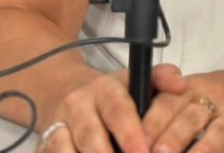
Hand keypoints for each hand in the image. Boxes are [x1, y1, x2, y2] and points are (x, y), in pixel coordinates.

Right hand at [36, 64, 183, 152]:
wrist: (63, 90)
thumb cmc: (112, 92)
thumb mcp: (136, 78)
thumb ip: (161, 78)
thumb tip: (181, 85)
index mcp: (103, 90)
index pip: (118, 111)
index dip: (131, 134)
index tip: (144, 152)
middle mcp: (76, 107)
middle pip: (90, 137)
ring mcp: (55, 128)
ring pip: (63, 149)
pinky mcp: (42, 145)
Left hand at [142, 63, 223, 152]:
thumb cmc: (219, 94)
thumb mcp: (192, 90)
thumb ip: (164, 108)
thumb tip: (134, 135)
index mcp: (193, 87)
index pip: (169, 102)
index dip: (153, 123)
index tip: (138, 142)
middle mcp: (214, 99)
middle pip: (192, 118)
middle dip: (173, 138)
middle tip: (157, 152)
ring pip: (217, 134)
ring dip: (201, 151)